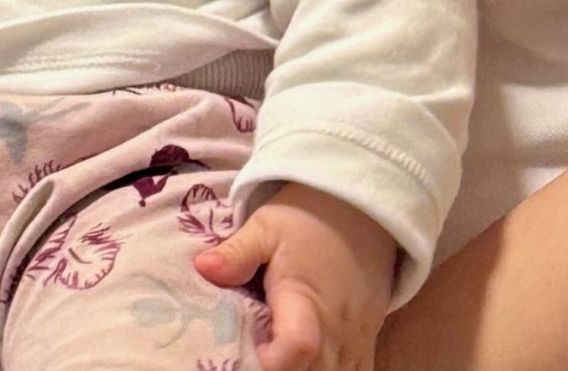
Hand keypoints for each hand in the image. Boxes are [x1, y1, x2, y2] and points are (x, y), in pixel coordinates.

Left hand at [195, 185, 397, 370]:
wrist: (357, 212)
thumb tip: (202, 268)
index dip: (273, 361)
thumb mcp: (265, 227)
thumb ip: (237, 253)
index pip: (298, 346)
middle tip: (257, 352)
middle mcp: (336, 328)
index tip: (253, 350)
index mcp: (306, 299)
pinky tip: (306, 362)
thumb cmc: (306, 219)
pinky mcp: (365, 346)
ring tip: (277, 351)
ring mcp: (354, 341)